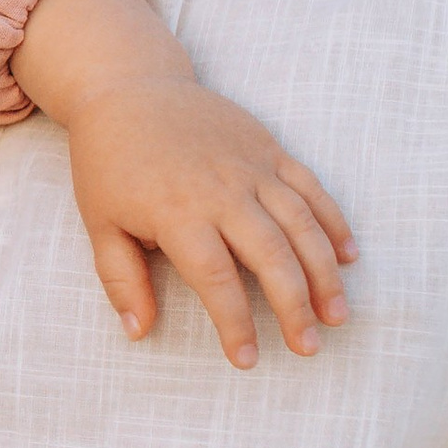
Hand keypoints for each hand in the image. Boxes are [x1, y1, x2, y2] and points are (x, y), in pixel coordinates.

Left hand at [61, 74, 354, 367]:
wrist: (128, 87)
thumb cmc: (109, 162)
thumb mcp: (99, 222)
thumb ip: (121, 279)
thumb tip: (138, 332)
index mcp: (177, 212)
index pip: (215, 279)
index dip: (235, 323)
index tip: (247, 359)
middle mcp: (222, 190)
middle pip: (271, 255)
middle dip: (295, 306)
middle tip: (309, 348)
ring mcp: (251, 166)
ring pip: (301, 223)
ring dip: (324, 272)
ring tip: (336, 315)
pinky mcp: (268, 147)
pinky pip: (310, 187)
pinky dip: (333, 221)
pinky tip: (348, 256)